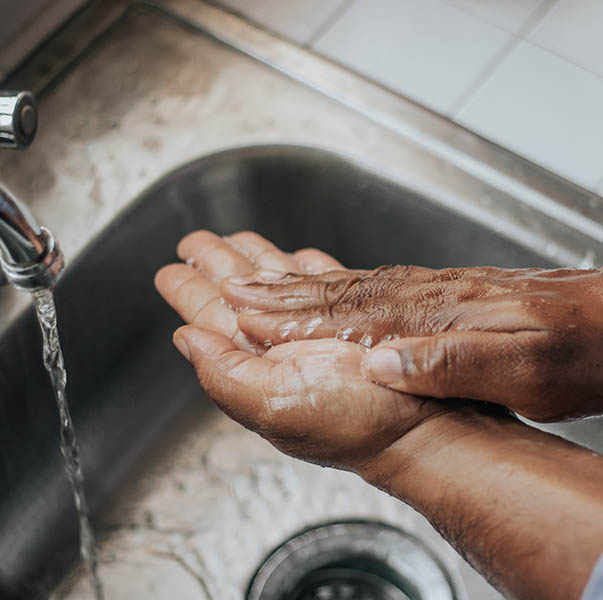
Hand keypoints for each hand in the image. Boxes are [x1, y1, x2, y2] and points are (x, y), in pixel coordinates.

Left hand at [154, 231, 456, 470]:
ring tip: (235, 240)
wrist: (423, 426)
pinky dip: (305, 269)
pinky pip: (321, 284)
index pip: (212, 319)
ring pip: (277, 284)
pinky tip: (295, 258)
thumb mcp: (275, 405)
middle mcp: (285, 345)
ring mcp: (319, 329)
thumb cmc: (357, 424)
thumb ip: (223, 374)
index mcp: (258, 362)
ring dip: (256, 261)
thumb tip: (185, 339)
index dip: (189, 291)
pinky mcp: (354, 318)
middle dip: (218, 264)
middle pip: (240, 295)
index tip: (171, 269)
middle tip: (197, 240)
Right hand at [221, 264, 602, 421]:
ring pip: (347, 285)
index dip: (290, 315)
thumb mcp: (521, 369)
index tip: (244, 308)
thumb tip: (383, 362)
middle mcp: (421, 299)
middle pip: (334, 292)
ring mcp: (427, 294)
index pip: (344, 315)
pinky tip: (323, 285)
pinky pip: (371, 287)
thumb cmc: (573, 348)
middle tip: (232, 282)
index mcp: (432, 318)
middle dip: (277, 290)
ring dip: (298, 285)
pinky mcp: (438, 296)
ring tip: (259, 279)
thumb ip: (449, 363)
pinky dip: (335, 286)